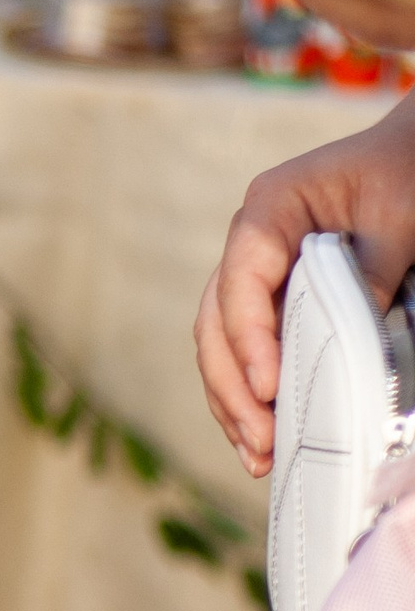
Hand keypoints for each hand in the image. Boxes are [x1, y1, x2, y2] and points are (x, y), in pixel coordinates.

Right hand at [197, 95, 414, 477]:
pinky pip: (246, 353)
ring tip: (257, 455)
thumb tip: (342, 348)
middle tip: (263, 439)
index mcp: (270, 208)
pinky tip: (262, 435)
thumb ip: (367, 273)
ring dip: (233, 404)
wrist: (414, 155)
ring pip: (221, 348)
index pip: (240, 282)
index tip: (269, 388)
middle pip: (215, 325)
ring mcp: (254, 276)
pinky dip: (250, 395)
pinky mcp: (272, 303)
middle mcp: (248, 244)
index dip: (249, 340)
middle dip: (233, 388)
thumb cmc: (409, 170)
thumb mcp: (401, 213)